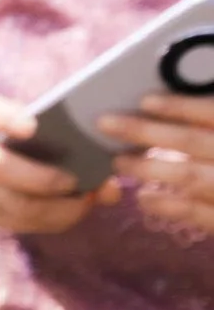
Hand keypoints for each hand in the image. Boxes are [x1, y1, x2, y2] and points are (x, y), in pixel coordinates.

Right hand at [0, 97, 110, 239]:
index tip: (31, 126)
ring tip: (87, 200)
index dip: (7, 118)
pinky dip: (54, 220)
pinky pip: (23, 224)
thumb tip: (112, 186)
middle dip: (41, 179)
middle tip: (74, 180)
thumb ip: (66, 141)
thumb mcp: (21, 128)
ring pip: (16, 206)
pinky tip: (74, 210)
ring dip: (58, 208)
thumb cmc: (6, 142)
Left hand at [96, 82, 213, 235]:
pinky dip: (169, 205)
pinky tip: (145, 198)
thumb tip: (184, 95)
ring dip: (150, 166)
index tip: (145, 100)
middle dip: (147, 132)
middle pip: (193, 142)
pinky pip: (199, 214)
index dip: (181, 107)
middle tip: (107, 124)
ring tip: (119, 160)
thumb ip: (212, 118)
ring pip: (190, 176)